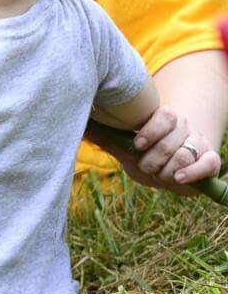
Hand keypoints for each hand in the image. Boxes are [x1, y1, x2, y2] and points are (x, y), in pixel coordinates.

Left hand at [88, 104, 222, 193]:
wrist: (174, 172)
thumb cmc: (147, 157)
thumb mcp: (128, 150)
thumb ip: (109, 140)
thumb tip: (81, 129)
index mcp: (164, 119)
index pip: (164, 115)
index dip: (151, 130)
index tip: (137, 145)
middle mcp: (184, 127)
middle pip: (172, 139)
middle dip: (155, 159)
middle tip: (146, 167)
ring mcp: (199, 142)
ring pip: (186, 154)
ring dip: (169, 169)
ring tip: (160, 175)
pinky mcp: (211, 159)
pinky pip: (208, 164)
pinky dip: (193, 172)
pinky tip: (178, 178)